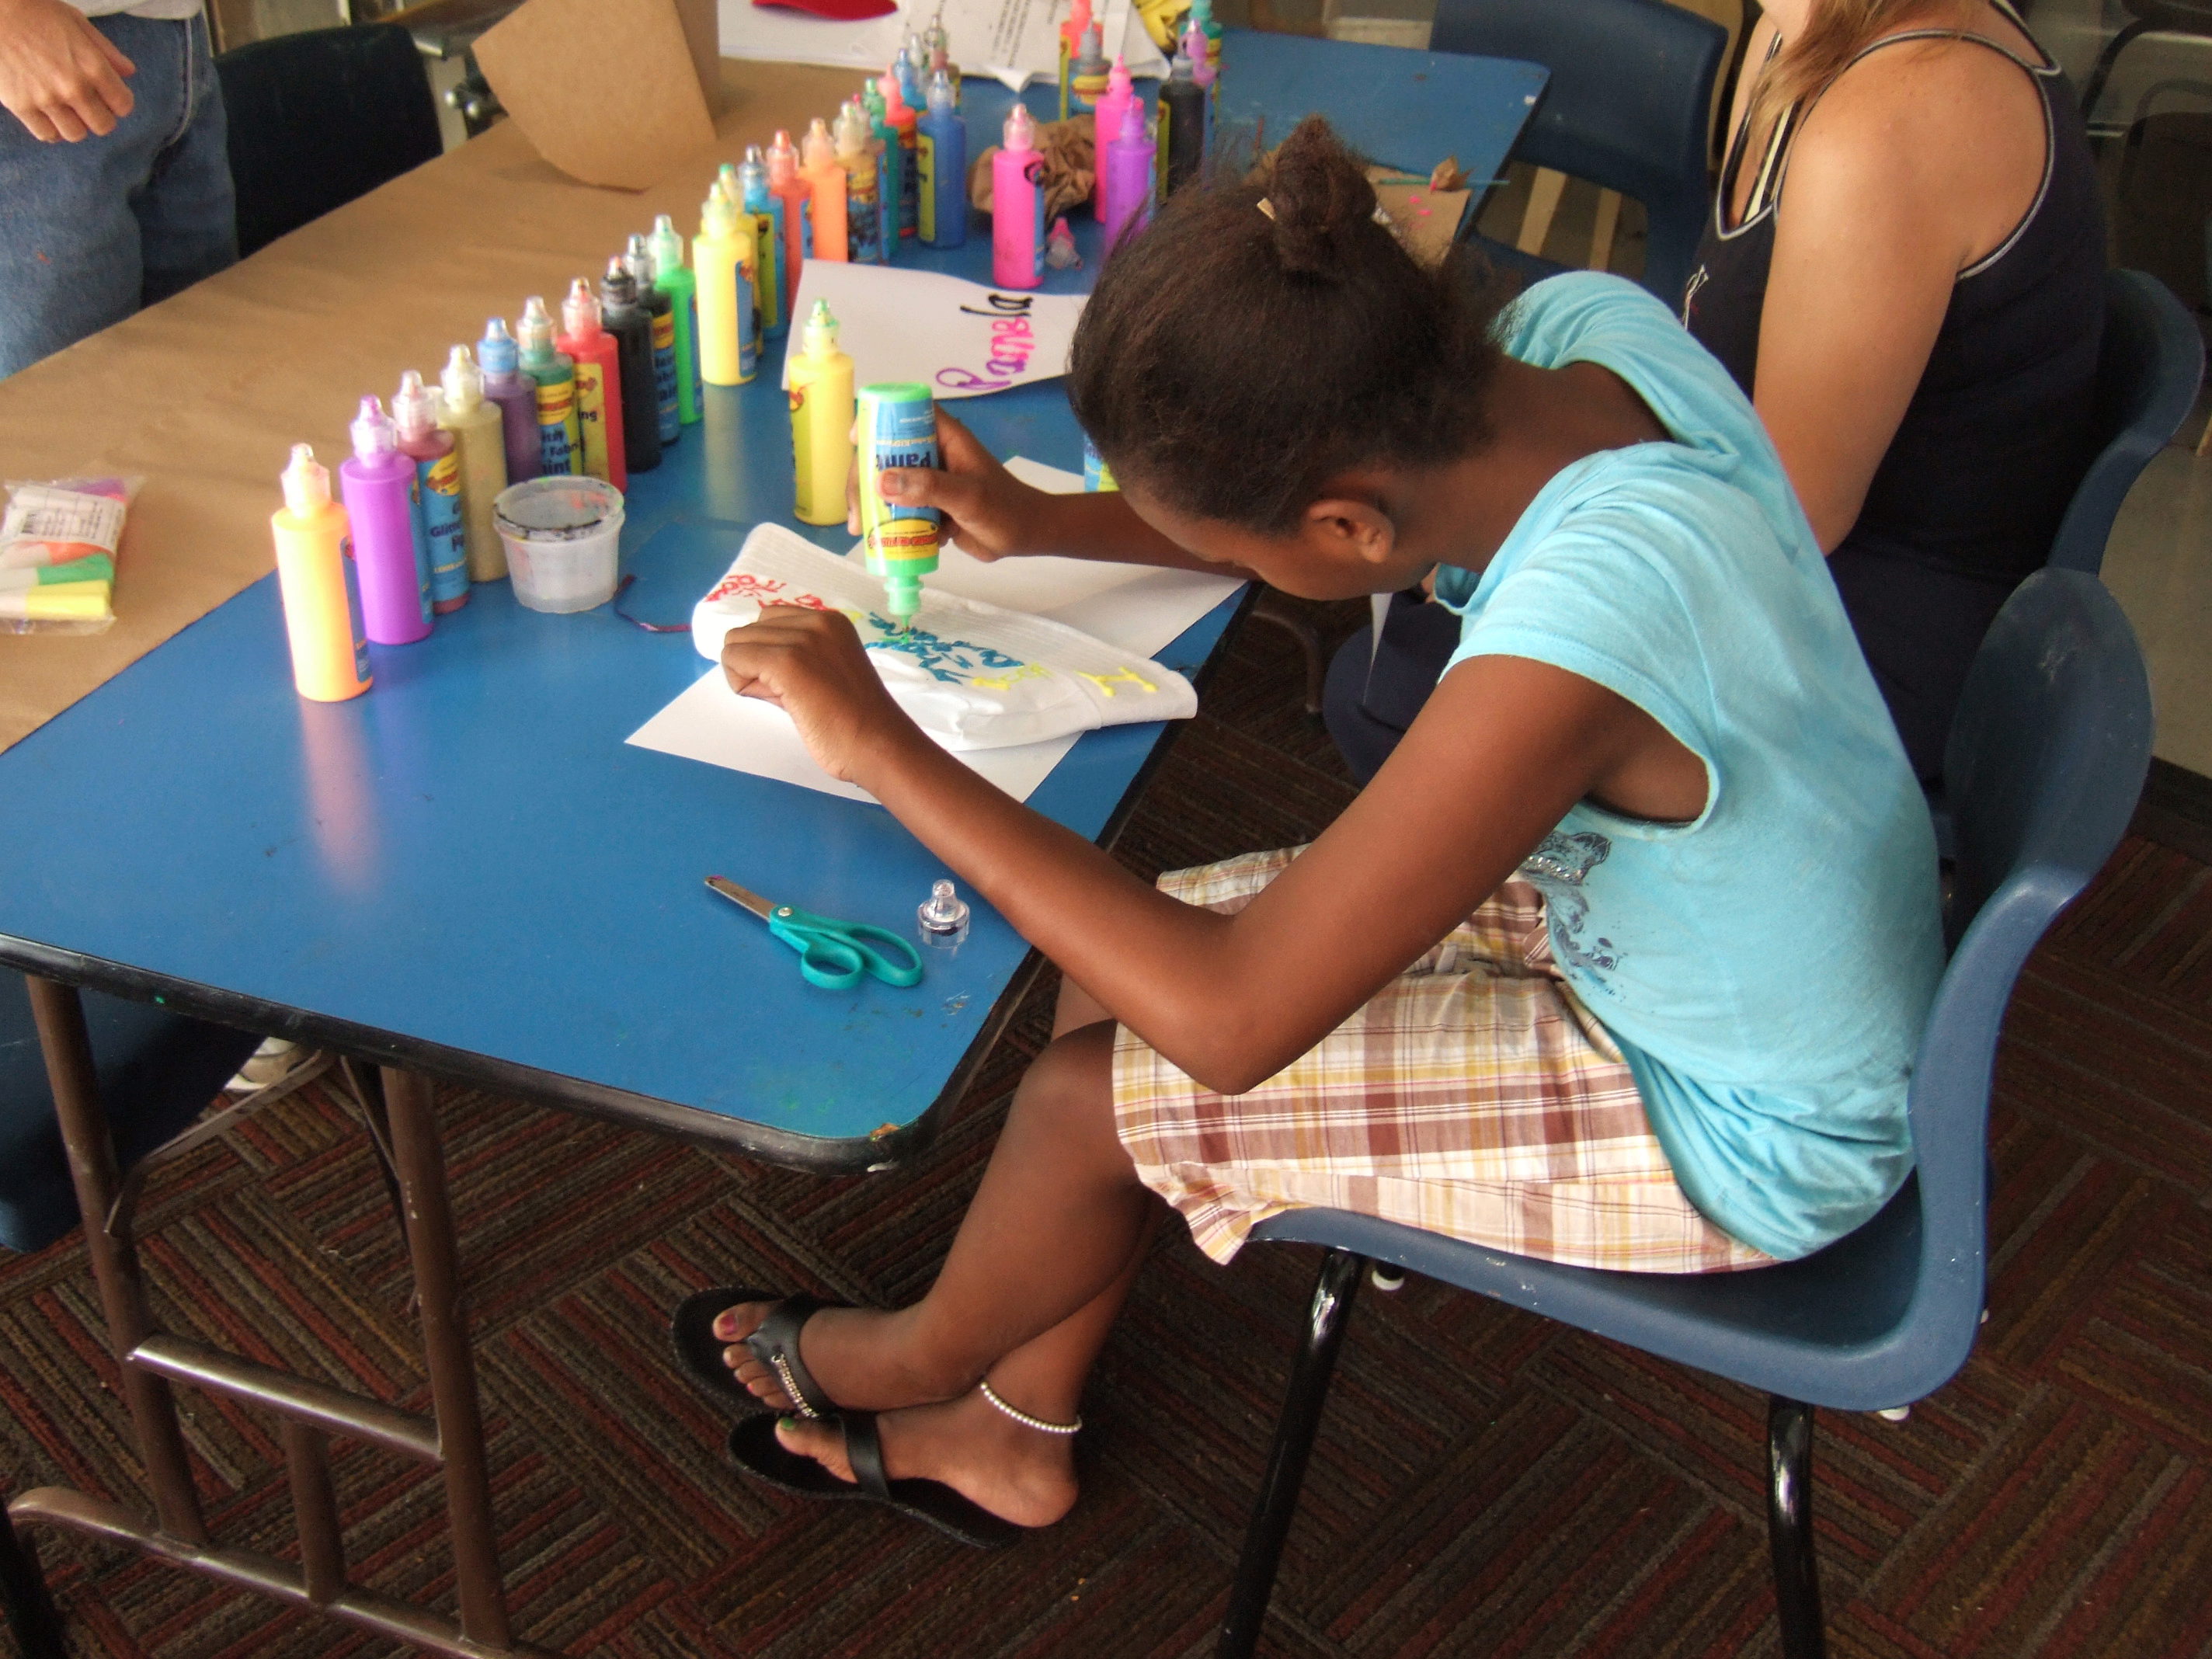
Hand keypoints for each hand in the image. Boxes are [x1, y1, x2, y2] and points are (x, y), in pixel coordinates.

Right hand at [0, 0, 134, 141]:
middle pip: (103, 125)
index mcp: (92, 66)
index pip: (123, 105)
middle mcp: (73, 88)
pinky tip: (48, 115)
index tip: (108, 96)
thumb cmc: (35, 11)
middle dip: (99, 116)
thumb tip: (129, 73)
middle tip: (87, 104)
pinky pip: (46, 135)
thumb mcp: (77, 22)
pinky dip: (51, 129)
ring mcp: (46, 99)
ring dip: (75, 124)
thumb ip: (106, 50)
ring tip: (66, 109)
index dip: (118, 101)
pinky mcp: (21, 105)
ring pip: (76, 134)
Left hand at [720, 605, 919, 782]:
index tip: (794, 683)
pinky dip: (741, 682)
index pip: (769, 621)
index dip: (769, 653)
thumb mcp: (824, 672)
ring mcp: (802, 639)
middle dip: (755, 663)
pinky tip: (776, 700)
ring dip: (746, 673)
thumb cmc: (854, 722)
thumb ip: (792, 659)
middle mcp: (816, 621)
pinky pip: (734, 658)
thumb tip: (746, 660)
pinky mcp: (787, 662)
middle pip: (748, 630)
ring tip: (785, 699)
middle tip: (788, 695)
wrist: (877, 745)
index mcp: (829, 621)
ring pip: (735, 643)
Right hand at [845, 406, 1054, 562]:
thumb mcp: (968, 497)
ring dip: (873, 505)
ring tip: (862, 531)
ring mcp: (930, 479)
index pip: (904, 413)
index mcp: (945, 437)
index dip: (877, 420)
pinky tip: (886, 542)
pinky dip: (891, 522)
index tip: (856, 442)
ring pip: (890, 484)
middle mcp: (933, 453)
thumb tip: (881, 482)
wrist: (1028, 536)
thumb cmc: (1006, 509)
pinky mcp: (930, 504)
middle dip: (865, 479)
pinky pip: (902, 508)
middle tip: (856, 511)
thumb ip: (929, 488)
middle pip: (886, 454)